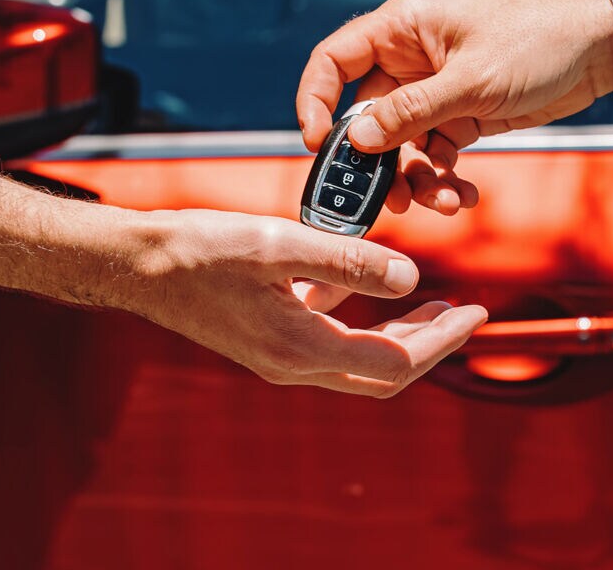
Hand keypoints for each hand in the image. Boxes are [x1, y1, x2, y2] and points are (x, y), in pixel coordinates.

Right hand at [127, 209, 487, 396]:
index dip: (442, 340)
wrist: (136, 264)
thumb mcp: (278, 243)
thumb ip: (348, 260)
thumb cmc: (198, 249)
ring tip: (434, 303)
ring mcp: (281, 357)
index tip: (476, 315)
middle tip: (466, 313)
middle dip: (431, 343)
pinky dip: (361, 320)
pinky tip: (370, 284)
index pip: (395, 361)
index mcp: (301, 348)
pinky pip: (331, 338)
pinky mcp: (270, 340)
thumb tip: (410, 276)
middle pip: (384, 370)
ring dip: (400, 334)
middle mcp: (294, 365)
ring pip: (360, 359)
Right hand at [296, 0, 612, 213]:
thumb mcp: (471, 82)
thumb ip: (411, 112)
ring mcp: (436, 92)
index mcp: (401, 30)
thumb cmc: (536, 43)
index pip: (334, 61)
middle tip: (389, 200)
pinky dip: (445, 178)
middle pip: (367, 118)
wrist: (597, 52)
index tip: (317, 145)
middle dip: (379, 163)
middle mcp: (410, 60)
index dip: (315, 101)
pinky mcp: (461, 118)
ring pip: (403, 146)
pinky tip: (463, 195)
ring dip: (417, 179)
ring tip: (441, 202)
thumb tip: (356, 139)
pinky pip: (435, 155)